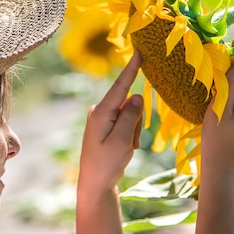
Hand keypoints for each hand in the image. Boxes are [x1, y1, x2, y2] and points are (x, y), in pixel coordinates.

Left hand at [78, 52, 143, 196]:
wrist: (95, 183)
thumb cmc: (107, 164)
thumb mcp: (121, 141)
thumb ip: (131, 116)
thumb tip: (137, 94)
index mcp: (101, 112)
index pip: (120, 86)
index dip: (131, 68)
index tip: (139, 50)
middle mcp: (100, 110)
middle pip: (130, 103)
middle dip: (136, 121)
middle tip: (130, 143)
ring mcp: (103, 117)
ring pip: (131, 113)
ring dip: (134, 129)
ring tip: (125, 148)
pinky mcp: (107, 124)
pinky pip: (126, 121)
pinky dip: (130, 133)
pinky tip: (123, 148)